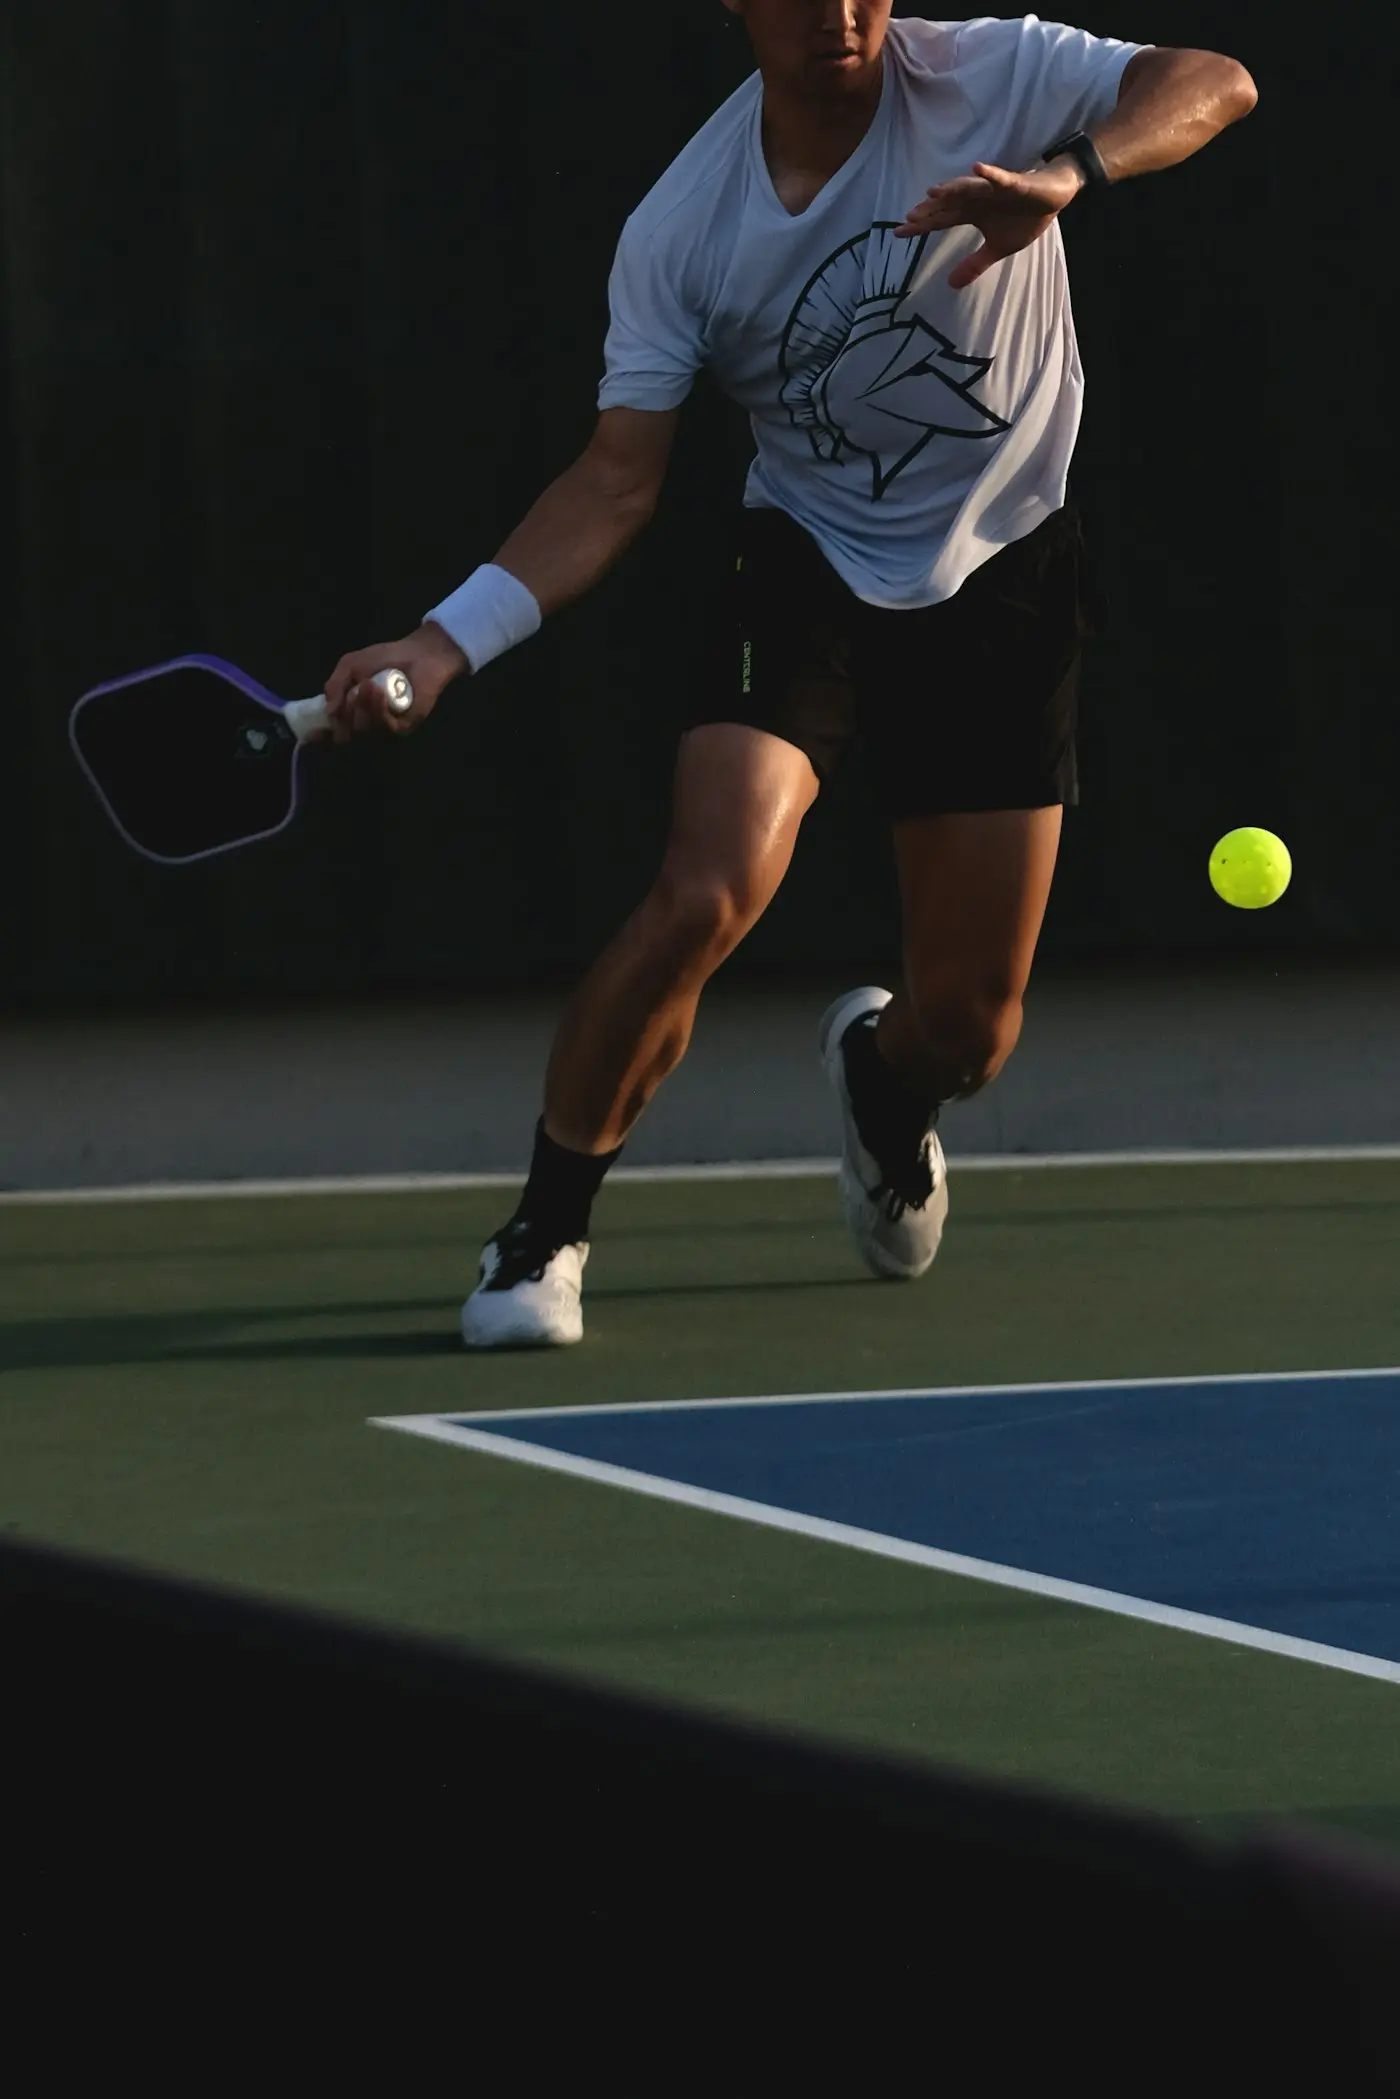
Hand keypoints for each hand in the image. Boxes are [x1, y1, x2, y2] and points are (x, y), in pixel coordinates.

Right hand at [323, 622, 469, 743]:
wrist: (418, 653)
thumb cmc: (385, 658)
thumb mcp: (351, 666)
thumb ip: (335, 685)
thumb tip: (329, 710)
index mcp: (351, 711)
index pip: (334, 733)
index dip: (321, 737)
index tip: (314, 733)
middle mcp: (367, 724)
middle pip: (347, 736)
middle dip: (347, 713)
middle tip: (355, 690)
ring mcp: (385, 727)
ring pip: (365, 732)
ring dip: (363, 708)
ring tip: (369, 684)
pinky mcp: (405, 726)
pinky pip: (386, 727)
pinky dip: (379, 710)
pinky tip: (379, 692)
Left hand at [896, 159, 1084, 289]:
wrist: (1054, 199)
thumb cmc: (1024, 218)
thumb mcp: (998, 248)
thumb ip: (974, 263)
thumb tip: (951, 284)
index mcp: (972, 213)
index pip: (941, 220)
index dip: (921, 227)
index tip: (898, 233)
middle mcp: (977, 199)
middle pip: (949, 204)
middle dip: (931, 210)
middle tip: (910, 218)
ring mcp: (994, 189)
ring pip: (969, 189)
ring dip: (952, 189)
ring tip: (933, 192)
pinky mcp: (1014, 182)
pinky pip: (1000, 178)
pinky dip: (990, 174)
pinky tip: (977, 169)